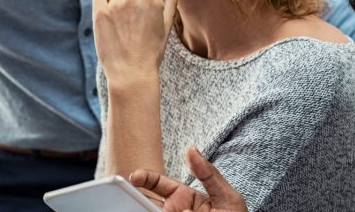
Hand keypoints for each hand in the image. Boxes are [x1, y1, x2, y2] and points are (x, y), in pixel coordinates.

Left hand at [91, 0, 178, 89]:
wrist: (131, 72)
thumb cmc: (151, 52)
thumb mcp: (167, 28)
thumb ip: (171, 4)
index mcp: (153, 0)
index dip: (153, 0)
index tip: (149, 14)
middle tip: (135, 18)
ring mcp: (115, 4)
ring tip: (121, 16)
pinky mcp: (100, 12)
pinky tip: (107, 12)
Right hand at [129, 147, 247, 211]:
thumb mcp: (227, 196)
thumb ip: (209, 175)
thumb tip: (192, 149)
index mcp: (184, 196)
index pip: (158, 184)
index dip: (145, 178)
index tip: (134, 176)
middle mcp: (174, 211)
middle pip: (148, 203)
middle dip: (136, 199)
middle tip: (127, 197)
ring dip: (147, 209)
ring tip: (146, 207)